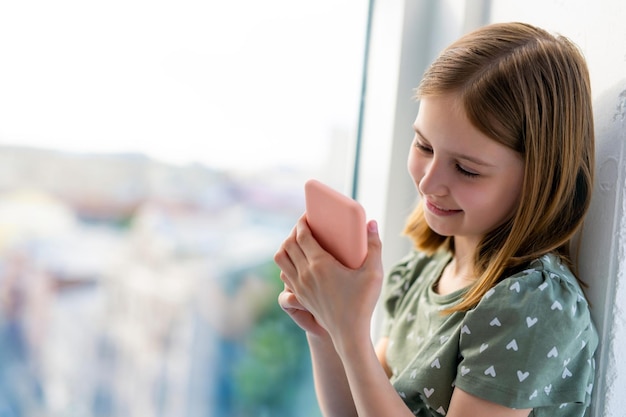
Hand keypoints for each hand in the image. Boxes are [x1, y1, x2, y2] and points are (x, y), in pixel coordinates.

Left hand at [274, 214, 383, 348]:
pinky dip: (287, 262)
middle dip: (294, 231)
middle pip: (288, 244)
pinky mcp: (299, 295)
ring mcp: (299, 286)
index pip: (301, 235)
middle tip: (306, 226)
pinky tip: (300, 261)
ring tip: (300, 241)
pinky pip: (284, 272)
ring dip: (286, 246)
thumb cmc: (363, 303)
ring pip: (281, 258)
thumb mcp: (374, 273)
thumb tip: (372, 223)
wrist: (349, 333)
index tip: (308, 215)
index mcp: (320, 265)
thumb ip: (374, 246)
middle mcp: (305, 274)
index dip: (302, 222)